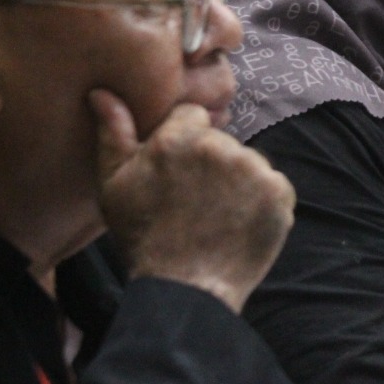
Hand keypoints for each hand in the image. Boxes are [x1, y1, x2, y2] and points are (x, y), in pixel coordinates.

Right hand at [91, 89, 295, 312]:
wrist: (186, 290)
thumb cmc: (143, 239)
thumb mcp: (115, 185)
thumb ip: (113, 134)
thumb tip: (102, 92)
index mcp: (178, 139)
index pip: (191, 117)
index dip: (183, 143)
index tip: (177, 172)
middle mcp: (219, 146)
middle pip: (220, 141)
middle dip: (210, 163)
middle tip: (194, 202)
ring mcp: (254, 169)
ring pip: (247, 163)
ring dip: (237, 182)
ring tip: (216, 217)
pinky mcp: (280, 193)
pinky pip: (273, 186)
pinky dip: (261, 202)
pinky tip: (238, 225)